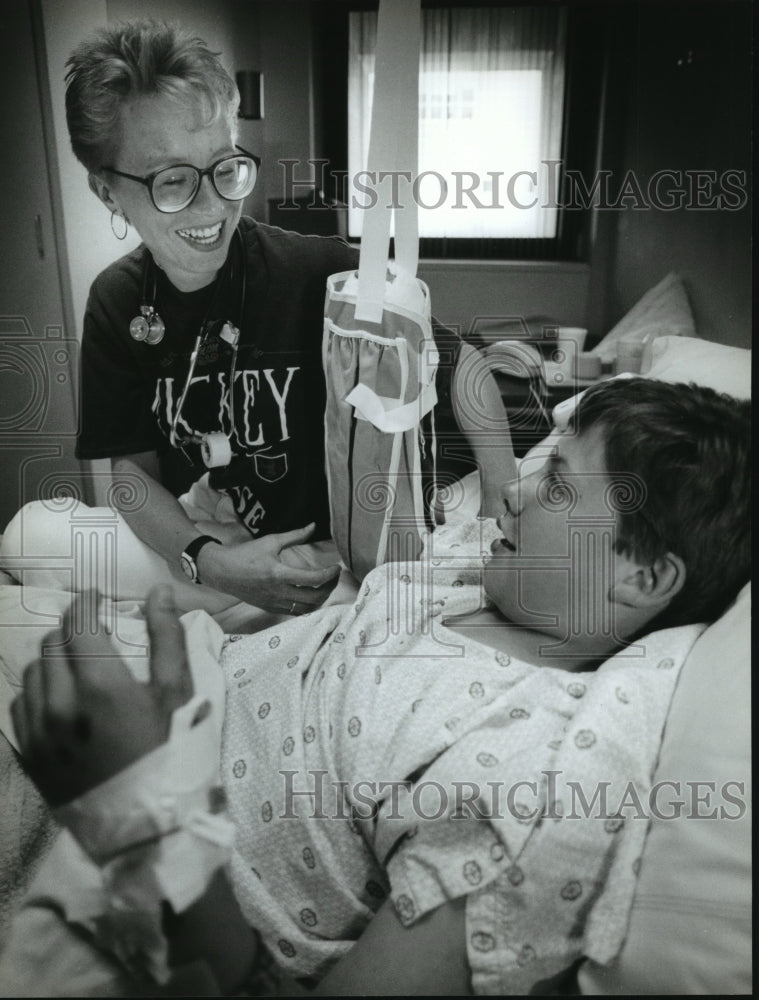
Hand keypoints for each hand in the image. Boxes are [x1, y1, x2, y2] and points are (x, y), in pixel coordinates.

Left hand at [11, 586, 192, 807]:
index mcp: (101, 686)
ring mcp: (40, 733)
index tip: (99, 599)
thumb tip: (160, 592)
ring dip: (54, 658)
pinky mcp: (31, 756)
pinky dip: (38, 691)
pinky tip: (61, 697)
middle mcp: (61, 705)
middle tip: (96, 633)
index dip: (88, 602)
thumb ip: (167, 638)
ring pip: (32, 672)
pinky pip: (21, 706)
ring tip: (79, 665)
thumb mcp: (179, 695)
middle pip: (53, 643)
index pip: (79, 622)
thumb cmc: (173, 757)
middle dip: (74, 629)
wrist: (149, 830)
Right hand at [197, 523, 340, 613]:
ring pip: (307, 608)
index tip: (336, 568)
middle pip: (314, 597)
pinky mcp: (270, 608)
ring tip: (325, 586)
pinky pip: (296, 612)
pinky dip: (308, 605)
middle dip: (329, 588)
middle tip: (334, 577)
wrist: (221, 571)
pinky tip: (311, 594)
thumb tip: (313, 526)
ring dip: (321, 598)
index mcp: (278, 574)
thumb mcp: (270, 541)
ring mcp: (274, 603)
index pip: (313, 579)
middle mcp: (278, 592)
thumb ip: (294, 535)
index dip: (330, 575)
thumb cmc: (245, 554)